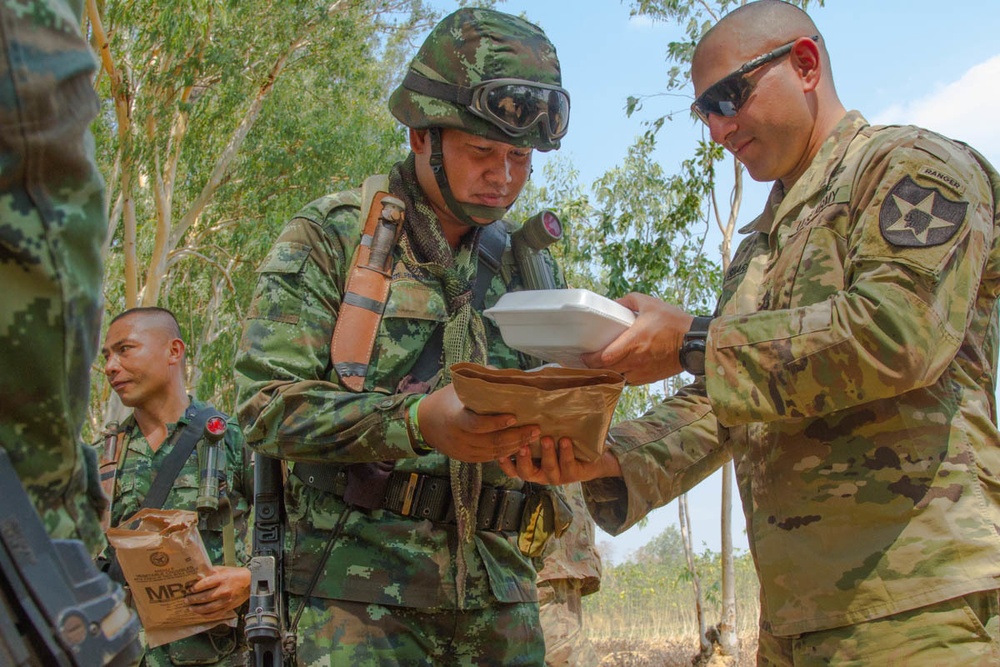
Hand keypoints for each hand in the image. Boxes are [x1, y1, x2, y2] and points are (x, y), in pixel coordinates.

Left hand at [185, 565, 250, 615]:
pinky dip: (206, 615)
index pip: (204, 584)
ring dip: (197, 609)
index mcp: (222, 579)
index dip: (195, 588)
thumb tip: (197, 576)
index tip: (189, 589)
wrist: (250, 582)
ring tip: (190, 607)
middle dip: (193, 599)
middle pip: (204, 597)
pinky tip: (200, 613)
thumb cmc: (236, 574)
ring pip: (208, 608)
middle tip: (186, 600)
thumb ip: (210, 572)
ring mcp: (226, 601)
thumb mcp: (223, 569)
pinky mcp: (228, 607)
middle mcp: (223, 591)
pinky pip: (215, 614)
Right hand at [417, 384, 539, 462]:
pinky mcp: (468, 459)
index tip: (514, 416)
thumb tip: (509, 374)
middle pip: (491, 442)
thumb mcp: (459, 387)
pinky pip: (490, 458)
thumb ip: (483, 381)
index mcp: (455, 418)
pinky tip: (521, 446)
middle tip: (535, 428)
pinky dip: (507, 453)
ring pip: (494, 453)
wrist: (426, 423)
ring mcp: (463, 451)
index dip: (496, 422)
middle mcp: (459, 438)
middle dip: (516, 436)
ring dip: (516, 446)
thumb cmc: (447, 400)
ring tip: (533, 436)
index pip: (477, 424)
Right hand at [497, 436, 621, 483]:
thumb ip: (531, 428)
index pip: (512, 468)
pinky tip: (565, 440)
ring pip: (548, 469)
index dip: (504, 463)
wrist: (593, 456)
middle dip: (523, 459)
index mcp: (530, 465)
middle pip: (525, 473)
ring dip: (547, 453)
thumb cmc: (563, 440)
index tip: (499, 451)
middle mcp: (541, 473)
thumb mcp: (546, 434)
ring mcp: (557, 476)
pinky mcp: (573, 475)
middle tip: (522, 445)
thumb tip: (519, 403)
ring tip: (546, 438)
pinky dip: (565, 453)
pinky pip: (567, 465)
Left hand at [580, 292, 692, 384]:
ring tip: (602, 364)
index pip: (604, 357)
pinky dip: (621, 376)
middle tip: (588, 359)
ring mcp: (642, 371)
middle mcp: (635, 359)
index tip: (583, 354)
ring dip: (608, 372)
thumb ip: (629, 301)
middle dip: (595, 366)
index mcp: (633, 341)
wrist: (694, 342)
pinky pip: (628, 381)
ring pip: (617, 377)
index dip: (590, 359)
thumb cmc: (673, 323)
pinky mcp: (649, 378)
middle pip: (607, 370)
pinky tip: (619, 368)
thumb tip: (615, 303)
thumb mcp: (650, 304)